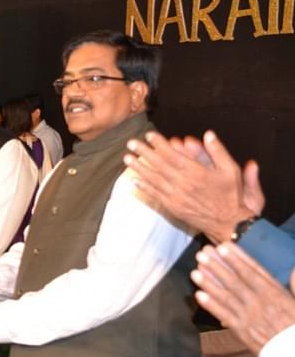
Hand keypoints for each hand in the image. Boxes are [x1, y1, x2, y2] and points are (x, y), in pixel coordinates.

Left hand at [124, 130, 262, 242]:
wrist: (228, 222)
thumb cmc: (230, 195)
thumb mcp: (231, 170)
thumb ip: (218, 151)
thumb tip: (209, 134)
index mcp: (196, 172)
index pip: (173, 155)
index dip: (159, 144)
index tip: (149, 135)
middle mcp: (184, 184)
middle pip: (159, 165)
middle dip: (144, 153)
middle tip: (131, 143)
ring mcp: (176, 196)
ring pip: (154, 179)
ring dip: (139, 168)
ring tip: (127, 158)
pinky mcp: (173, 207)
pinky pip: (156, 195)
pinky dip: (145, 187)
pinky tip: (134, 180)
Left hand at [192, 242, 294, 354]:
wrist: (294, 352)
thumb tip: (293, 268)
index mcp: (274, 293)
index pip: (253, 271)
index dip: (237, 258)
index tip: (224, 246)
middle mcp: (259, 302)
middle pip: (235, 281)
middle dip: (217, 266)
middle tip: (203, 253)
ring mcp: (249, 316)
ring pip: (226, 296)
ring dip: (209, 283)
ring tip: (195, 271)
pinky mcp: (241, 330)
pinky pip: (224, 315)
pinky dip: (211, 305)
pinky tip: (198, 295)